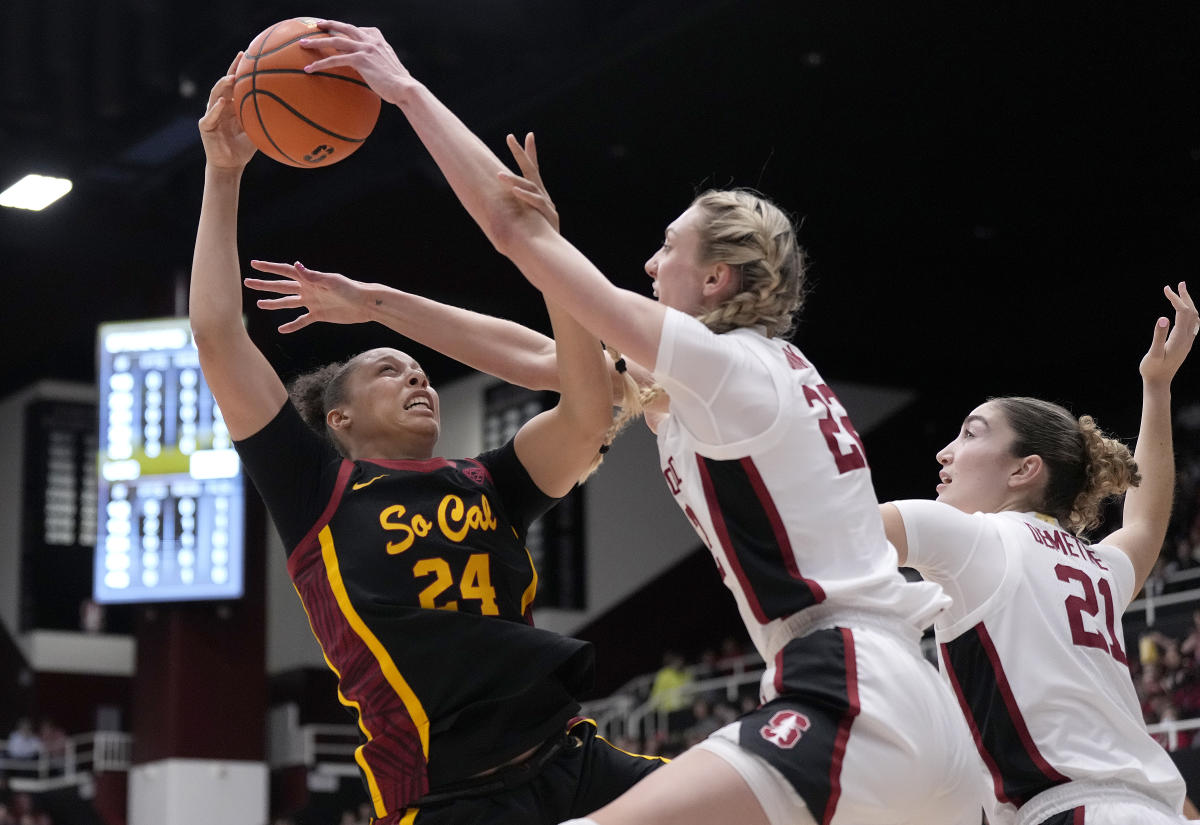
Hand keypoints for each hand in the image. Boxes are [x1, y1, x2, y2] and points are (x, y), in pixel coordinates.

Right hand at [198, 53, 255, 169]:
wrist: (231, 164)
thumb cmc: (244, 147)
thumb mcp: (257, 129)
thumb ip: (265, 119)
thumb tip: (287, 111)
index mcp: (232, 105)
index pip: (235, 83)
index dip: (240, 69)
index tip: (249, 54)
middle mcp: (220, 106)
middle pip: (225, 84)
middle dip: (232, 70)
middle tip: (241, 57)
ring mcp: (212, 114)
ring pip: (215, 96)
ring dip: (222, 86)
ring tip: (230, 78)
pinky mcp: (206, 126)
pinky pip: (211, 116)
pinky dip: (217, 109)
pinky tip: (223, 102)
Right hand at [245, 261, 370, 331]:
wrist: (365, 304)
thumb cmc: (350, 289)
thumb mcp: (331, 282)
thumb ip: (312, 276)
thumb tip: (296, 265)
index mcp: (309, 279)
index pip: (285, 271)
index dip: (269, 268)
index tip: (253, 264)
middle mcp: (308, 290)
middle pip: (281, 287)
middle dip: (264, 285)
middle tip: (247, 282)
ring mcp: (312, 302)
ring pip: (288, 303)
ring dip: (274, 303)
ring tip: (259, 304)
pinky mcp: (319, 315)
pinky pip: (301, 321)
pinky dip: (292, 325)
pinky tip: (282, 329)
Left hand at [300, 20, 410, 104]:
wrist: (406, 88)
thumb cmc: (400, 85)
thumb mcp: (390, 69)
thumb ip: (380, 65)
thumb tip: (375, 74)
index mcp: (379, 41)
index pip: (360, 30)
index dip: (346, 29)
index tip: (337, 30)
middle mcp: (372, 41)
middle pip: (345, 28)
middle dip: (329, 24)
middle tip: (316, 25)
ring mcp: (365, 48)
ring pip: (335, 40)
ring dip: (316, 41)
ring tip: (302, 44)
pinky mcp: (360, 60)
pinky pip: (335, 59)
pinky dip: (320, 63)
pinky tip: (310, 69)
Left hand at [500, 132, 559, 232]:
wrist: (551, 252)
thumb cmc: (537, 236)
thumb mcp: (526, 219)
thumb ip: (516, 209)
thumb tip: (498, 202)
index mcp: (537, 194)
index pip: (533, 168)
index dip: (530, 152)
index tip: (528, 135)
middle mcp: (542, 195)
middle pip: (532, 169)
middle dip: (521, 153)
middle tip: (510, 138)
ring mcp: (546, 203)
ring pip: (530, 186)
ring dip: (513, 180)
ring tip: (498, 175)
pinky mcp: (548, 214)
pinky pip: (536, 202)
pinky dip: (525, 196)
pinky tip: (514, 191)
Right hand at [1140, 281, 1197, 387]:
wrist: (1159, 383)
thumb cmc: (1153, 369)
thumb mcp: (1154, 354)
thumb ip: (1159, 336)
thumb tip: (1163, 317)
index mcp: (1180, 339)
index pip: (1183, 312)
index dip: (1176, 299)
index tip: (1166, 289)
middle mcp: (1187, 338)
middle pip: (1192, 312)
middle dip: (1185, 297)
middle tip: (1178, 284)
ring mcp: (1188, 341)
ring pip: (1194, 317)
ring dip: (1189, 303)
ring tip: (1181, 292)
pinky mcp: (1185, 343)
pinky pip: (1192, 323)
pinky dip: (1189, 312)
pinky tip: (1183, 311)